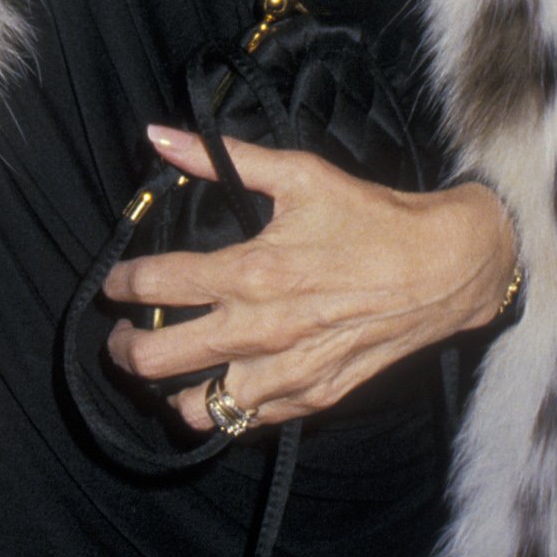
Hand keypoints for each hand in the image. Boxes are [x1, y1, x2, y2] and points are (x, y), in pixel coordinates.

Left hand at [101, 129, 516, 431]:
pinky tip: (217, 387)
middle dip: (124, 349)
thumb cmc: (370, 218)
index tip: (114, 285)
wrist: (443, 268)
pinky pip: (247, 421)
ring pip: (197, 407)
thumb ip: (221, 157)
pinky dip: (222, 409)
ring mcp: (285, 372)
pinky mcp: (312, 395)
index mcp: (250, 272)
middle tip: (121, 338)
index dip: (121, 286)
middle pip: (157, 359)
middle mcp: (260, 329)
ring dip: (168, 390)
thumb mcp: (297, 174)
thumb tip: (159, 135)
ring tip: (164, 372)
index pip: (155, 286)